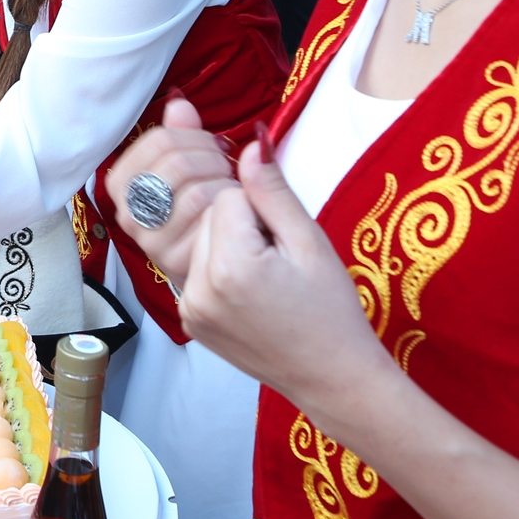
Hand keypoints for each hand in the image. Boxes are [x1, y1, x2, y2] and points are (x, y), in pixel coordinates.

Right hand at [102, 98, 245, 289]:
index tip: (210, 146)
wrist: (223, 266)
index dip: (193, 136)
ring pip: (195, 190)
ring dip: (223, 183)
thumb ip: (182, 134)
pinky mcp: (178, 260)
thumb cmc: (205, 209)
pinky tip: (233, 211)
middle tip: (225, 168)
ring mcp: (152, 240)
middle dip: (211, 158)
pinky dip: (230, 206)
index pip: (158, 141)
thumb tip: (179, 103)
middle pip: (175, 162)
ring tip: (229, 190)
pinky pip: (211, 215)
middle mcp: (129, 214)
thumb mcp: (191, 165)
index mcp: (124, 184)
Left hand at [107, 103, 388, 416]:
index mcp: (228, 268)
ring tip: (265, 273)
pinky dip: (216, 264)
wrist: (331, 375)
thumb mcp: (309, 242)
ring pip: (195, 236)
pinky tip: (249, 287)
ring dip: (225, 240)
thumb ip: (272, 190)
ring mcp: (188, 307)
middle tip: (277, 256)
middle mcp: (197, 289)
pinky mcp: (188, 318)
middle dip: (238, 219)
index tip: (283, 239)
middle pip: (203, 214)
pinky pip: (192, 266)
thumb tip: (249, 143)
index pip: (224, 195)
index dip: (260, 206)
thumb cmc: (331, 309)